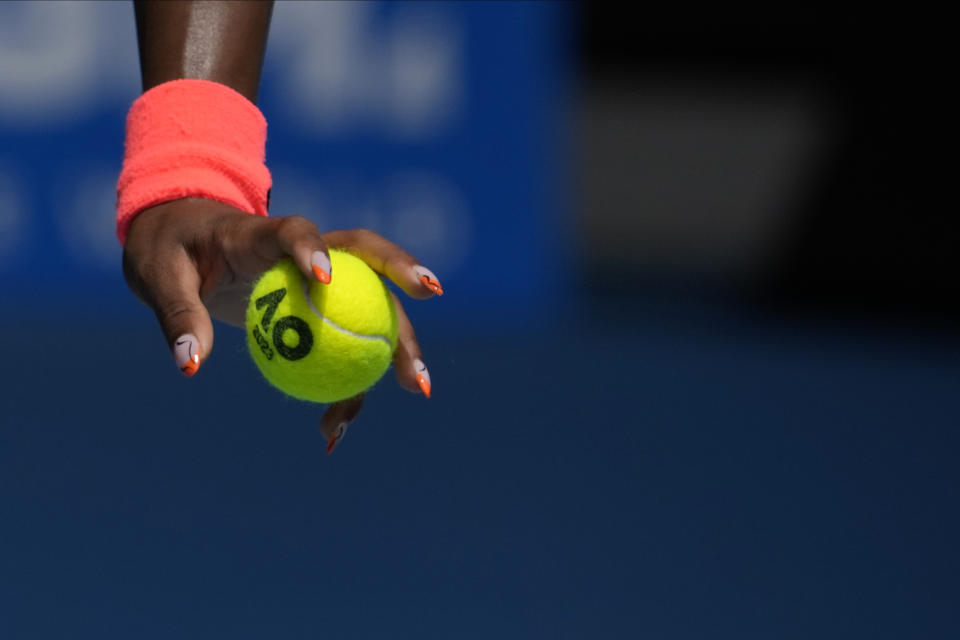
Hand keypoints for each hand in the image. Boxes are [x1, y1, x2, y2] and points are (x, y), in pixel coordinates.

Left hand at [122, 198, 443, 451]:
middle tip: (431, 298)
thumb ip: (179, 315)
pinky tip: (335, 431)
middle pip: (365, 260)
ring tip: (420, 388)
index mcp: (261, 232)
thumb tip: (191, 364)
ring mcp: (323, 280)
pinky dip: (346, 386)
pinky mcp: (322, 308)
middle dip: (403, 277)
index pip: (296, 230)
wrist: (183, 241)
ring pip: (373, 306)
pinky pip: (345, 346)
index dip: (314, 248)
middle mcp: (305, 252)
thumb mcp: (160, 276)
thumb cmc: (170, 250)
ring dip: (399, 343)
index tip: (326, 277)